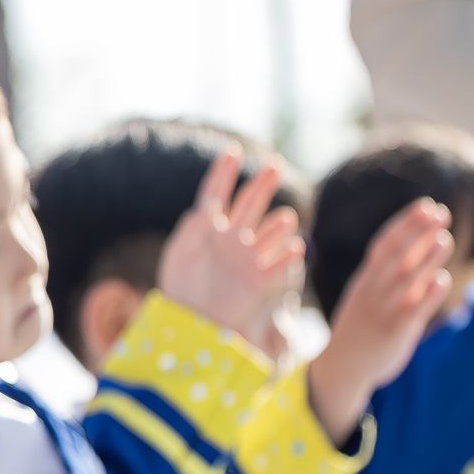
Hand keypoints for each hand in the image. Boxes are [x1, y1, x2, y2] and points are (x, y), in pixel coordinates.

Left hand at [156, 150, 303, 346]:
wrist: (190, 322)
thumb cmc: (179, 286)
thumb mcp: (180, 251)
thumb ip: (194, 227)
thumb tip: (209, 204)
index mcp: (207, 229)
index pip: (216, 193)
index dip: (223, 173)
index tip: (232, 152)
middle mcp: (231, 238)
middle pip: (250, 204)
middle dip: (261, 184)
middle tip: (274, 166)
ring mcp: (248, 257)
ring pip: (270, 231)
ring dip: (278, 224)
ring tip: (283, 220)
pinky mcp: (260, 279)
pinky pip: (280, 262)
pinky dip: (289, 253)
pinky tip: (294, 247)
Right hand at [306, 198, 454, 443]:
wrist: (342, 365)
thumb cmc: (364, 324)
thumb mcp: (372, 291)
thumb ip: (398, 268)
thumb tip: (425, 238)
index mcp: (366, 278)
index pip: (385, 243)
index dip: (406, 223)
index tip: (428, 205)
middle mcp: (373, 290)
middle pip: (395, 255)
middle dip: (416, 232)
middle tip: (440, 213)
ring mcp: (382, 310)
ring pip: (405, 280)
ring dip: (425, 259)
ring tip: (446, 239)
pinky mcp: (394, 332)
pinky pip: (412, 311)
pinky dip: (427, 295)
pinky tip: (443, 280)